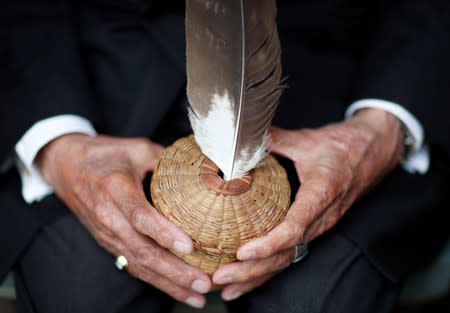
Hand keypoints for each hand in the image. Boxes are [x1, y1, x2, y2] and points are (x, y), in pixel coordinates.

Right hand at [37, 134, 210, 307]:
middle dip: (174, 270)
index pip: (140, 216)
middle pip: (142, 250)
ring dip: (169, 283)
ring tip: (197, 295)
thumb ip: (167, 159)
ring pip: (139, 264)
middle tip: (203, 282)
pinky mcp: (110, 243)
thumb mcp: (136, 148)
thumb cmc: (105, 155)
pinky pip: (133, 265)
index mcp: (115, 189)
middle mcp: (109, 217)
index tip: (189, 247)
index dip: (164, 233)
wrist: (66, 167)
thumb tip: (204, 168)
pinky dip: (157, 280)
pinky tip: (178, 290)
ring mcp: (108, 234)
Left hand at [213, 108, 403, 299]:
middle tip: (220, 277)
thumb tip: (241, 139)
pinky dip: (267, 268)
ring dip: (256, 276)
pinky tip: (246, 278)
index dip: (268, 244)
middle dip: (252, 270)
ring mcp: (319, 226)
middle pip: (286, 253)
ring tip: (226, 287)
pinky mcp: (314, 228)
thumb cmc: (342, 146)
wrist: (373, 151)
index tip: (242, 252)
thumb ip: (274, 139)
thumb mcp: (307, 139)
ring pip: (288, 259)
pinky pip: (290, 253)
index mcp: (321, 194)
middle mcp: (321, 218)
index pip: (294, 228)